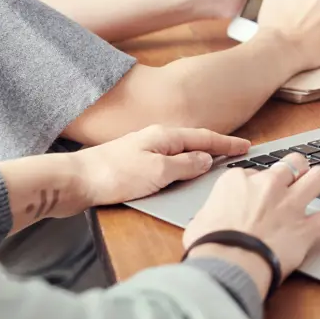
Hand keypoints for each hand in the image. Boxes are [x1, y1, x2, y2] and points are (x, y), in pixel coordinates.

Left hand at [76, 125, 250, 206]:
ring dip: (199, 159)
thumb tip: (206, 159)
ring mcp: (144, 151)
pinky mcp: (134, 166)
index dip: (228, 143)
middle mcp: (156, 139)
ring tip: (217, 166)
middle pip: (194, 142)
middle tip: (237, 155)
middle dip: (217, 148)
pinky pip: (168, 164)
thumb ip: (186, 165)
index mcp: (165, 136)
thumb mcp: (158, 172)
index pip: (205, 138)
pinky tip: (183, 176)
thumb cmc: (113, 174)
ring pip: (181, 153)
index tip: (246, 146)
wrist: (73, 182)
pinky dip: (182, 168)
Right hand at [184, 153, 319, 295]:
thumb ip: (213, 212)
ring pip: (317, 178)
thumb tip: (214, 218)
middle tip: (301, 174)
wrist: (225, 265)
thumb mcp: (199, 221)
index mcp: (239, 181)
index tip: (259, 193)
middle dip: (298, 166)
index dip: (259, 182)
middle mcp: (268, 186)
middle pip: (291, 164)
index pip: (255, 172)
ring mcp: (290, 205)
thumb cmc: (209, 247)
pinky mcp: (305, 228)